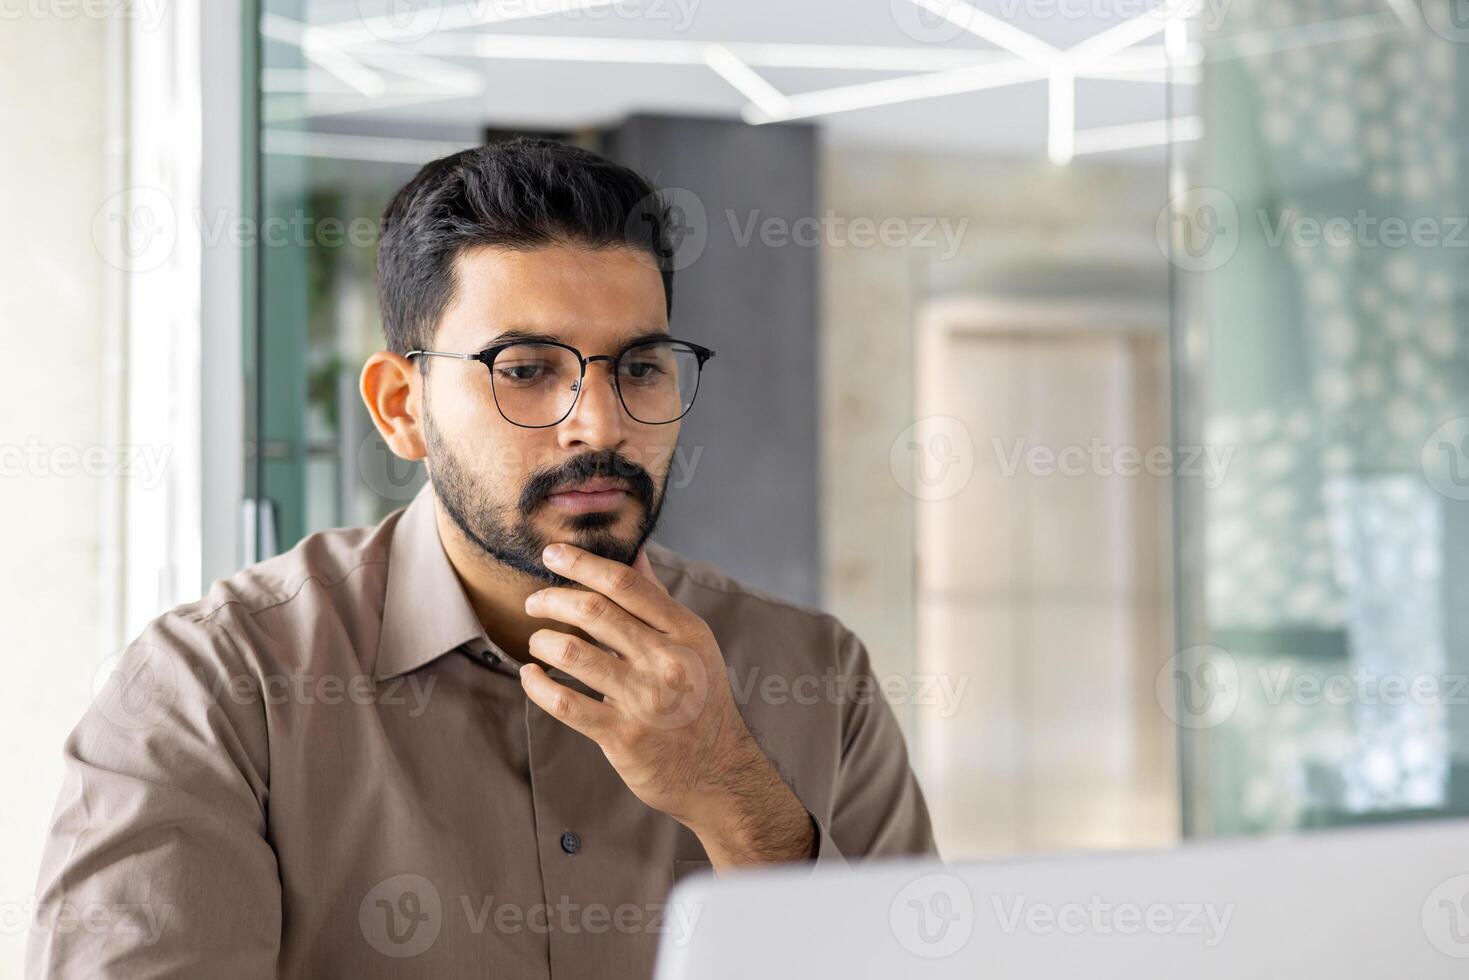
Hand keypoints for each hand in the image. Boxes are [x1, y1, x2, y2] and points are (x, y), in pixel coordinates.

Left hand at [520, 543, 815, 868]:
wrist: (718, 772)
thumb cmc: (700, 701)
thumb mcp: (693, 644)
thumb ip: (658, 601)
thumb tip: (635, 555)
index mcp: (684, 631)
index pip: (626, 584)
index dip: (583, 563)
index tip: (552, 553)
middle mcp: (666, 660)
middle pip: (594, 611)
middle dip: (552, 599)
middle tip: (534, 602)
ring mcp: (644, 699)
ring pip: (573, 653)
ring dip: (543, 641)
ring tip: (537, 643)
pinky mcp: (623, 735)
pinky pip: (565, 702)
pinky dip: (537, 685)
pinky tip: (529, 676)